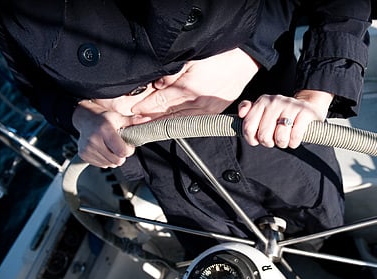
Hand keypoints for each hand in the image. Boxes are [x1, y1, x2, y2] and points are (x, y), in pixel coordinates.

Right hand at [72, 100, 151, 166]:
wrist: (84, 119)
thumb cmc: (103, 118)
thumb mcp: (118, 117)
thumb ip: (133, 121)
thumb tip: (147, 120)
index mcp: (105, 130)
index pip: (122, 152)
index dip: (129, 150)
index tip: (128, 146)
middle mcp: (94, 140)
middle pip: (117, 161)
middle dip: (122, 156)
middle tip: (119, 147)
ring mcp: (87, 149)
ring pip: (110, 164)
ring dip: (113, 158)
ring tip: (110, 147)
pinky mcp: (84, 155)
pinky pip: (102, 165)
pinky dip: (105, 160)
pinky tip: (103, 150)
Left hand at [130, 48, 259, 118]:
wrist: (245, 61)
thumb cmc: (220, 55)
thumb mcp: (192, 59)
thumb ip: (172, 73)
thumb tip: (158, 84)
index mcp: (189, 89)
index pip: (160, 101)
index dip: (144, 106)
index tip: (131, 111)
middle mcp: (197, 103)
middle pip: (167, 114)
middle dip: (148, 119)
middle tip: (133, 123)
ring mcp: (206, 110)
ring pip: (178, 120)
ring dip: (161, 123)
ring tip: (146, 126)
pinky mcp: (213, 112)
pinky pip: (191, 121)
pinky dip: (177, 123)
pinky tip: (169, 123)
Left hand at [237, 89, 333, 148]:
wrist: (309, 104)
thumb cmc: (283, 113)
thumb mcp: (264, 109)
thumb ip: (248, 110)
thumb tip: (241, 114)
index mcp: (263, 101)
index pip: (249, 126)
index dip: (252, 139)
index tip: (257, 140)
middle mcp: (275, 102)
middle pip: (264, 135)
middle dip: (269, 142)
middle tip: (274, 139)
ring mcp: (290, 107)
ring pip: (280, 137)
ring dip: (283, 143)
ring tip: (285, 139)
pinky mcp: (305, 113)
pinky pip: (295, 137)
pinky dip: (294, 143)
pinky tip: (294, 139)